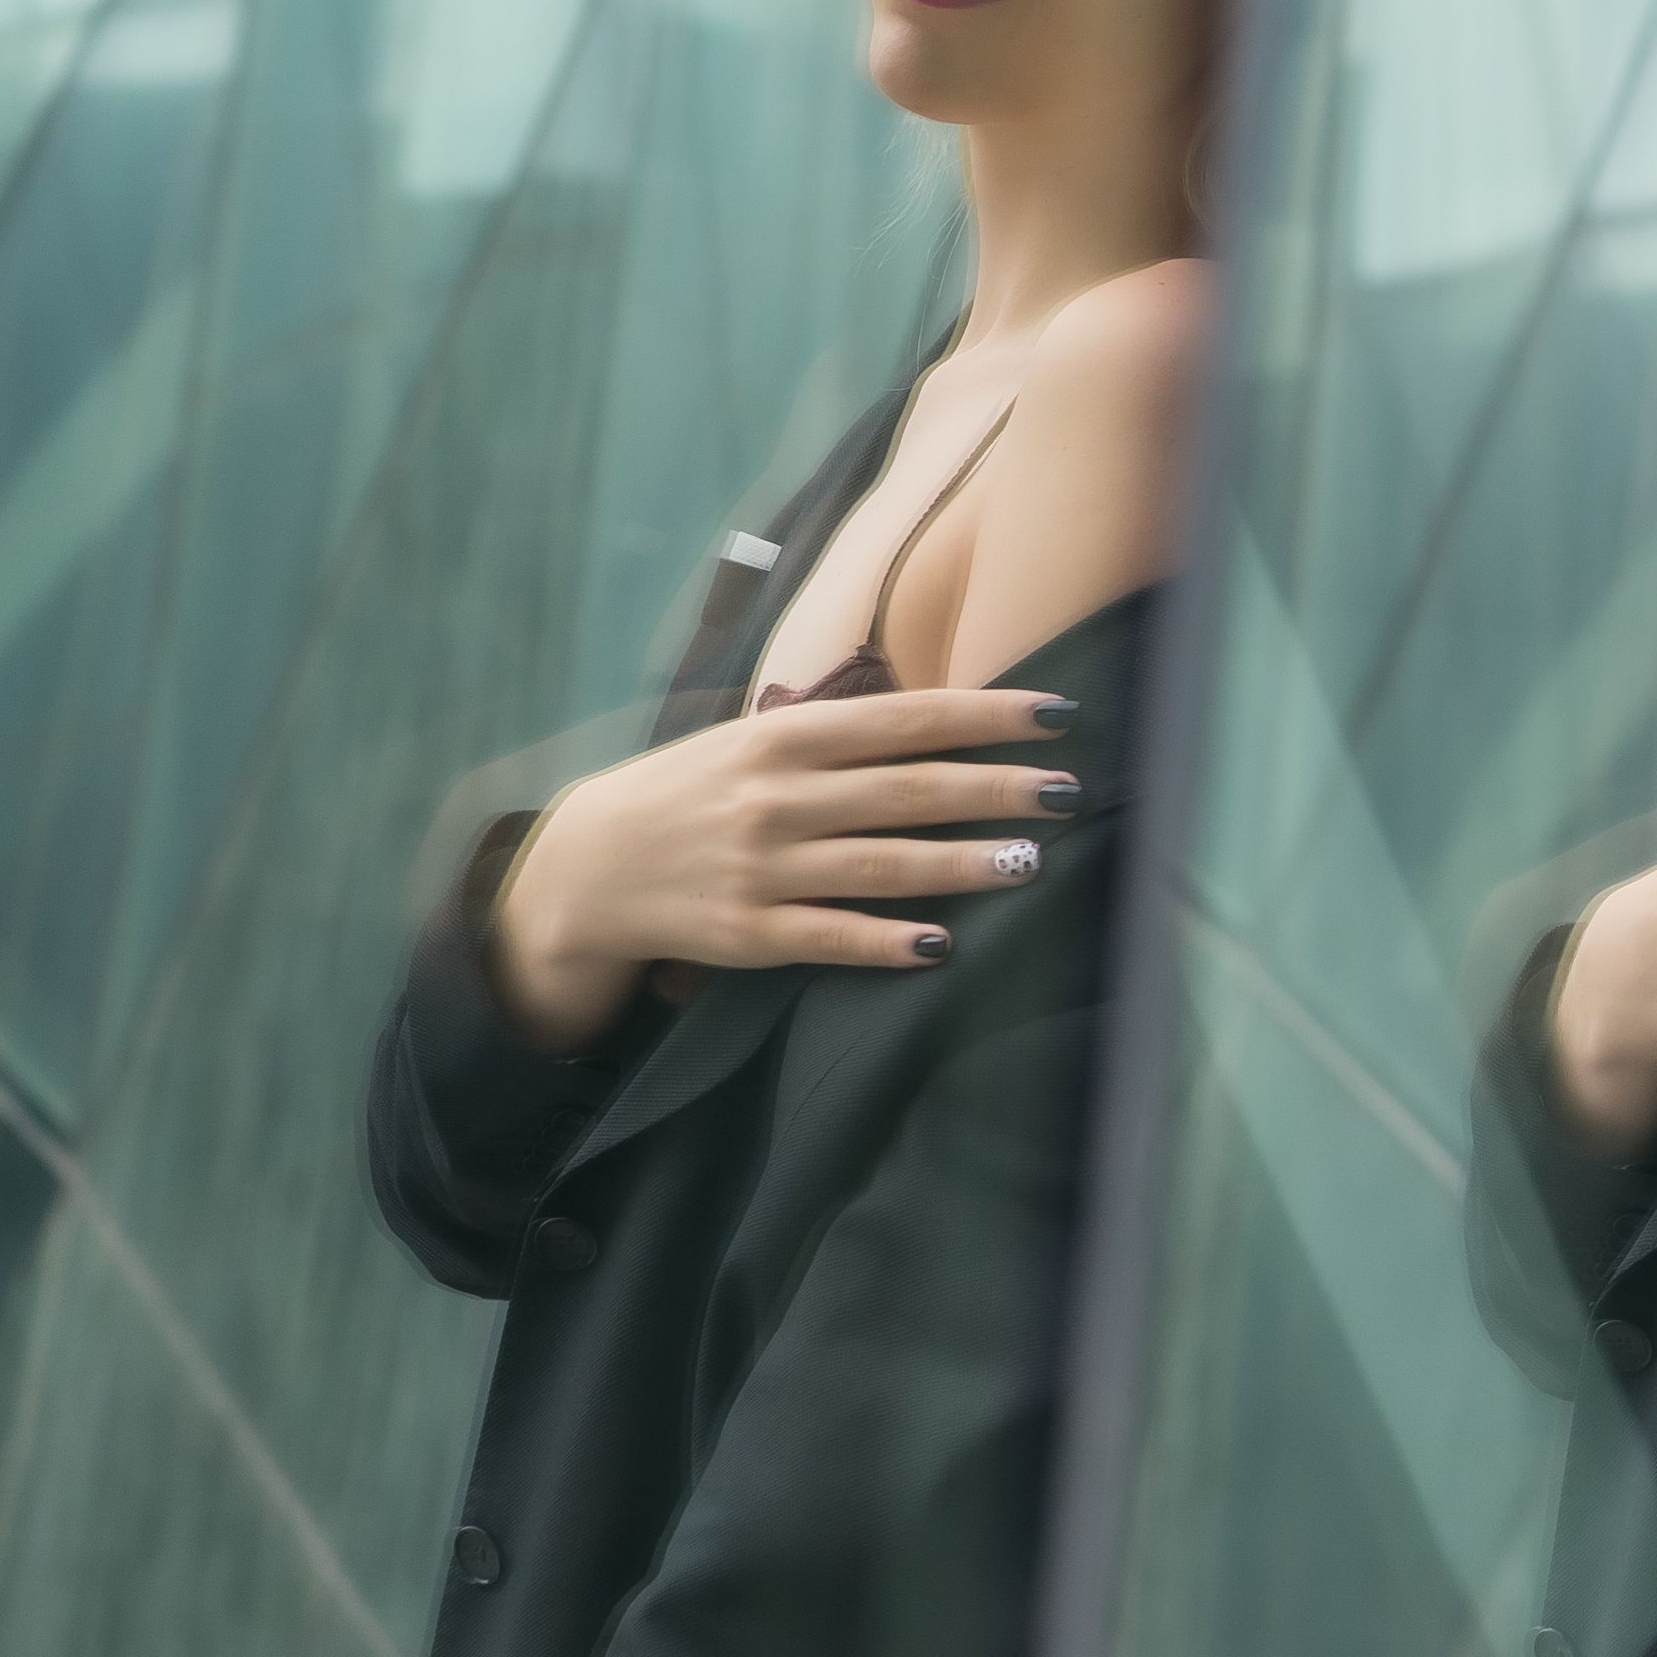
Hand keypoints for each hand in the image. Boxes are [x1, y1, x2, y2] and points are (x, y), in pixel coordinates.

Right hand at [484, 687, 1082, 1046]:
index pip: (903, 720)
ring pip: (882, 865)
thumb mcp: (752, 740)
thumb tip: (942, 717)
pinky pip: (831, 937)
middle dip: (996, 789)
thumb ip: (836, 733)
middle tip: (1068, 791)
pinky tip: (944, 943)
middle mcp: (777, 799)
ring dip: (963, 864)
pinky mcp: (748, 934)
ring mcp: (762, 868)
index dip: (986, 715)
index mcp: (783, 738)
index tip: (1058, 713)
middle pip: (908, 791)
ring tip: (1031, 860)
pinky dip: (888, 942)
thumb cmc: (694, 791)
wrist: (587, 864)